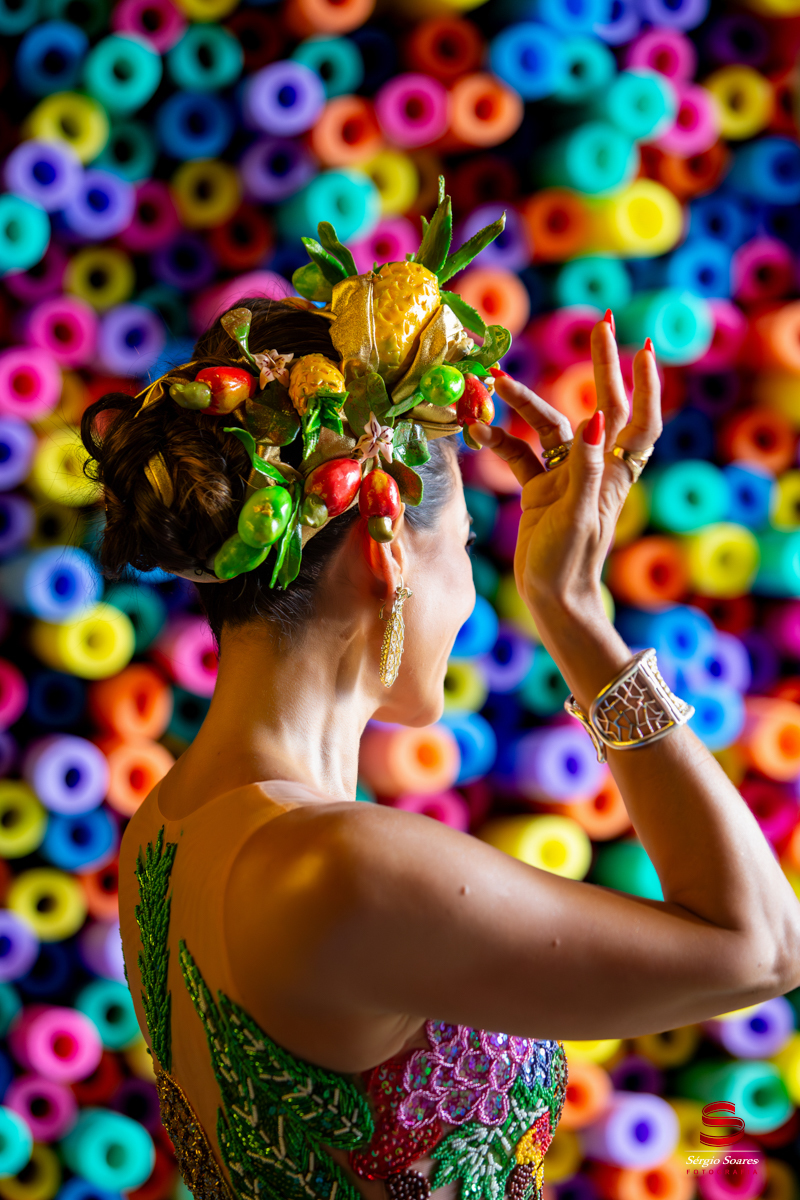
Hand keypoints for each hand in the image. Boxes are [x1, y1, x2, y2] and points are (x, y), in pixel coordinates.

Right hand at [470, 319, 661, 622]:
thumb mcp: (580, 515)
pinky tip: (477, 428)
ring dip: (524, 403)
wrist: (550, 600)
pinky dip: (499, 441)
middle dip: (600, 367)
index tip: (643, 348)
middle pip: (600, 407)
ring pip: (547, 426)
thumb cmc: (570, 564)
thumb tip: (597, 418)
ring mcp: (564, 476)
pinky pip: (519, 454)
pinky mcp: (539, 490)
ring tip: (496, 380)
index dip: (646, 386)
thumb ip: (587, 467)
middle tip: (598, 327)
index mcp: (615, 474)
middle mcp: (593, 468)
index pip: (640, 421)